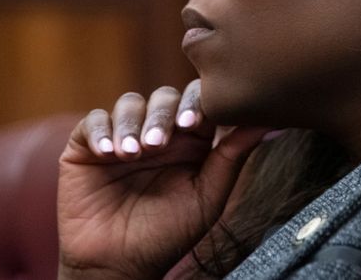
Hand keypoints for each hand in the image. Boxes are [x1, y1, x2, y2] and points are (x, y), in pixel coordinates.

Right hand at [57, 80, 270, 279]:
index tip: (194, 124)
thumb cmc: (169, 233)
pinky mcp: (87, 145)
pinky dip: (101, 131)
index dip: (197, 104)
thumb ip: (234, 156)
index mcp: (191, 139)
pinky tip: (108, 154)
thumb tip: (272, 123)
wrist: (119, 264)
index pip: (197, 101)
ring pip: (130, 103)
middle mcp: (158, 130)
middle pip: (164, 97)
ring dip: (132, 124)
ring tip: (131, 154)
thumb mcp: (208, 196)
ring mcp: (124, 135)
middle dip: (162, 115)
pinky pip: (93, 121)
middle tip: (158, 144)